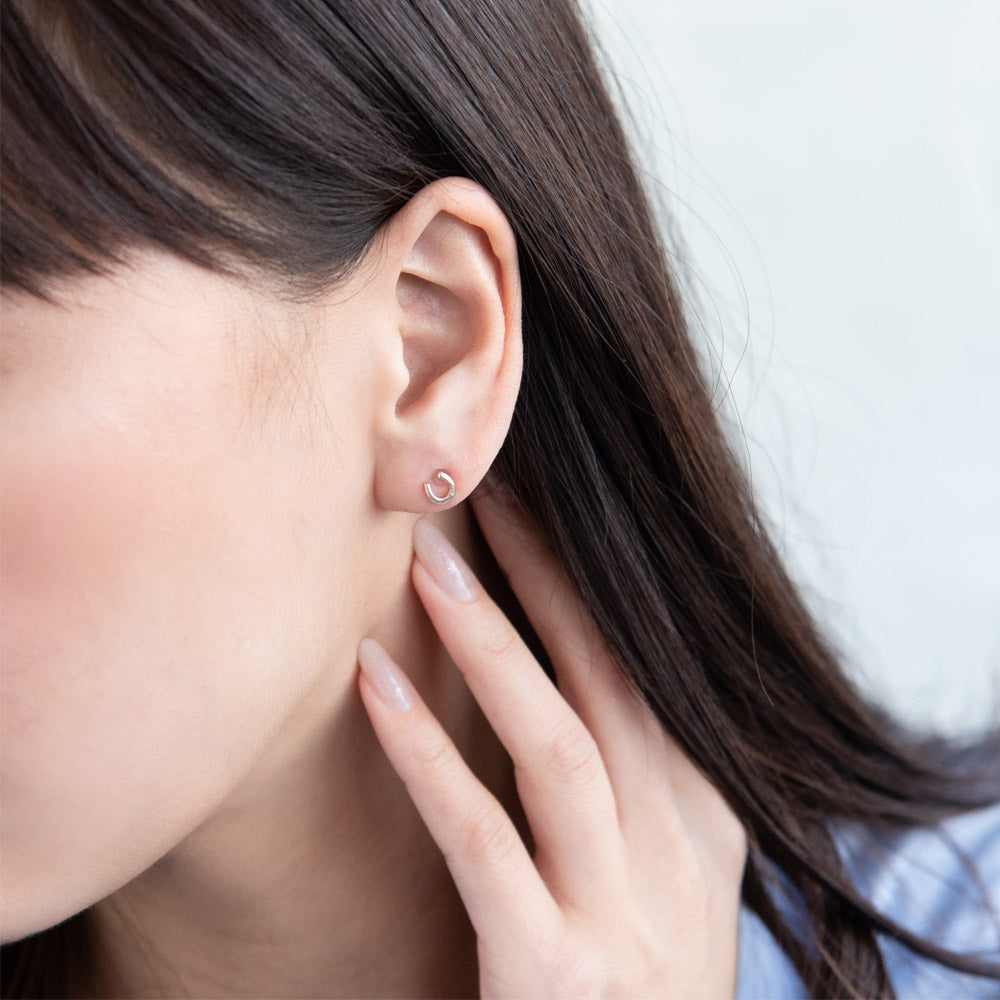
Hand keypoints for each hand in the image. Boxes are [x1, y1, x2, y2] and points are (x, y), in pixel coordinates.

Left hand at [358, 492, 746, 997]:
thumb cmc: (640, 981)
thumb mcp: (669, 876)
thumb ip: (638, 782)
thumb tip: (577, 675)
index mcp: (705, 813)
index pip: (646, 663)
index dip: (591, 578)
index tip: (537, 504)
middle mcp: (676, 846)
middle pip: (609, 672)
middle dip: (548, 573)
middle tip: (482, 485)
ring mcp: (620, 907)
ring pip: (556, 737)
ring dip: (488, 638)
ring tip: (424, 561)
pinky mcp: (553, 970)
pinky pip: (482, 840)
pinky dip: (428, 756)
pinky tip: (374, 686)